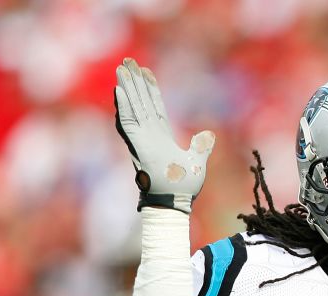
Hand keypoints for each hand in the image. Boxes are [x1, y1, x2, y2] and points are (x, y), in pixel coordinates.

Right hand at [113, 58, 214, 213]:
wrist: (176, 201)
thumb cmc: (184, 187)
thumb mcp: (197, 162)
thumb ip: (200, 147)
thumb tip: (208, 135)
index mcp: (161, 136)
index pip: (154, 106)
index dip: (150, 89)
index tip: (145, 72)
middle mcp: (149, 135)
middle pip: (140, 101)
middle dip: (135, 81)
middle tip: (128, 61)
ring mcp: (142, 139)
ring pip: (132, 107)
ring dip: (126, 88)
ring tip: (121, 69)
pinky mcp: (137, 145)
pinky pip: (128, 122)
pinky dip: (123, 107)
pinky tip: (119, 91)